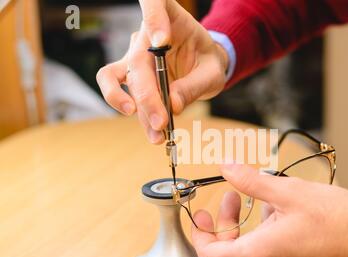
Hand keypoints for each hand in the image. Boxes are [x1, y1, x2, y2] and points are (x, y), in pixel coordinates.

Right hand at [96, 0, 228, 143]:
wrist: (204, 66)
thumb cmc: (208, 60)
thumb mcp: (212, 71)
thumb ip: (194, 85)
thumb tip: (172, 105)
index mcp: (171, 18)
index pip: (153, 3)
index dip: (153, 18)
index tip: (162, 41)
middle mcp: (146, 36)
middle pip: (136, 63)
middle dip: (147, 97)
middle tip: (162, 121)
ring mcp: (134, 57)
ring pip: (119, 81)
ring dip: (138, 111)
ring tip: (157, 135)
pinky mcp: (132, 78)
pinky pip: (125, 95)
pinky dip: (140, 117)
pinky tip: (154, 132)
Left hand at [192, 164, 347, 256]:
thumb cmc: (339, 222)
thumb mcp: (290, 192)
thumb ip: (252, 181)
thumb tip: (228, 168)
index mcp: (258, 254)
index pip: (209, 253)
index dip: (199, 232)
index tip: (202, 214)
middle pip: (228, 252)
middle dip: (226, 221)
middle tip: (233, 197)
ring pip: (250, 253)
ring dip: (249, 226)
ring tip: (265, 200)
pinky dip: (266, 236)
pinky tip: (284, 214)